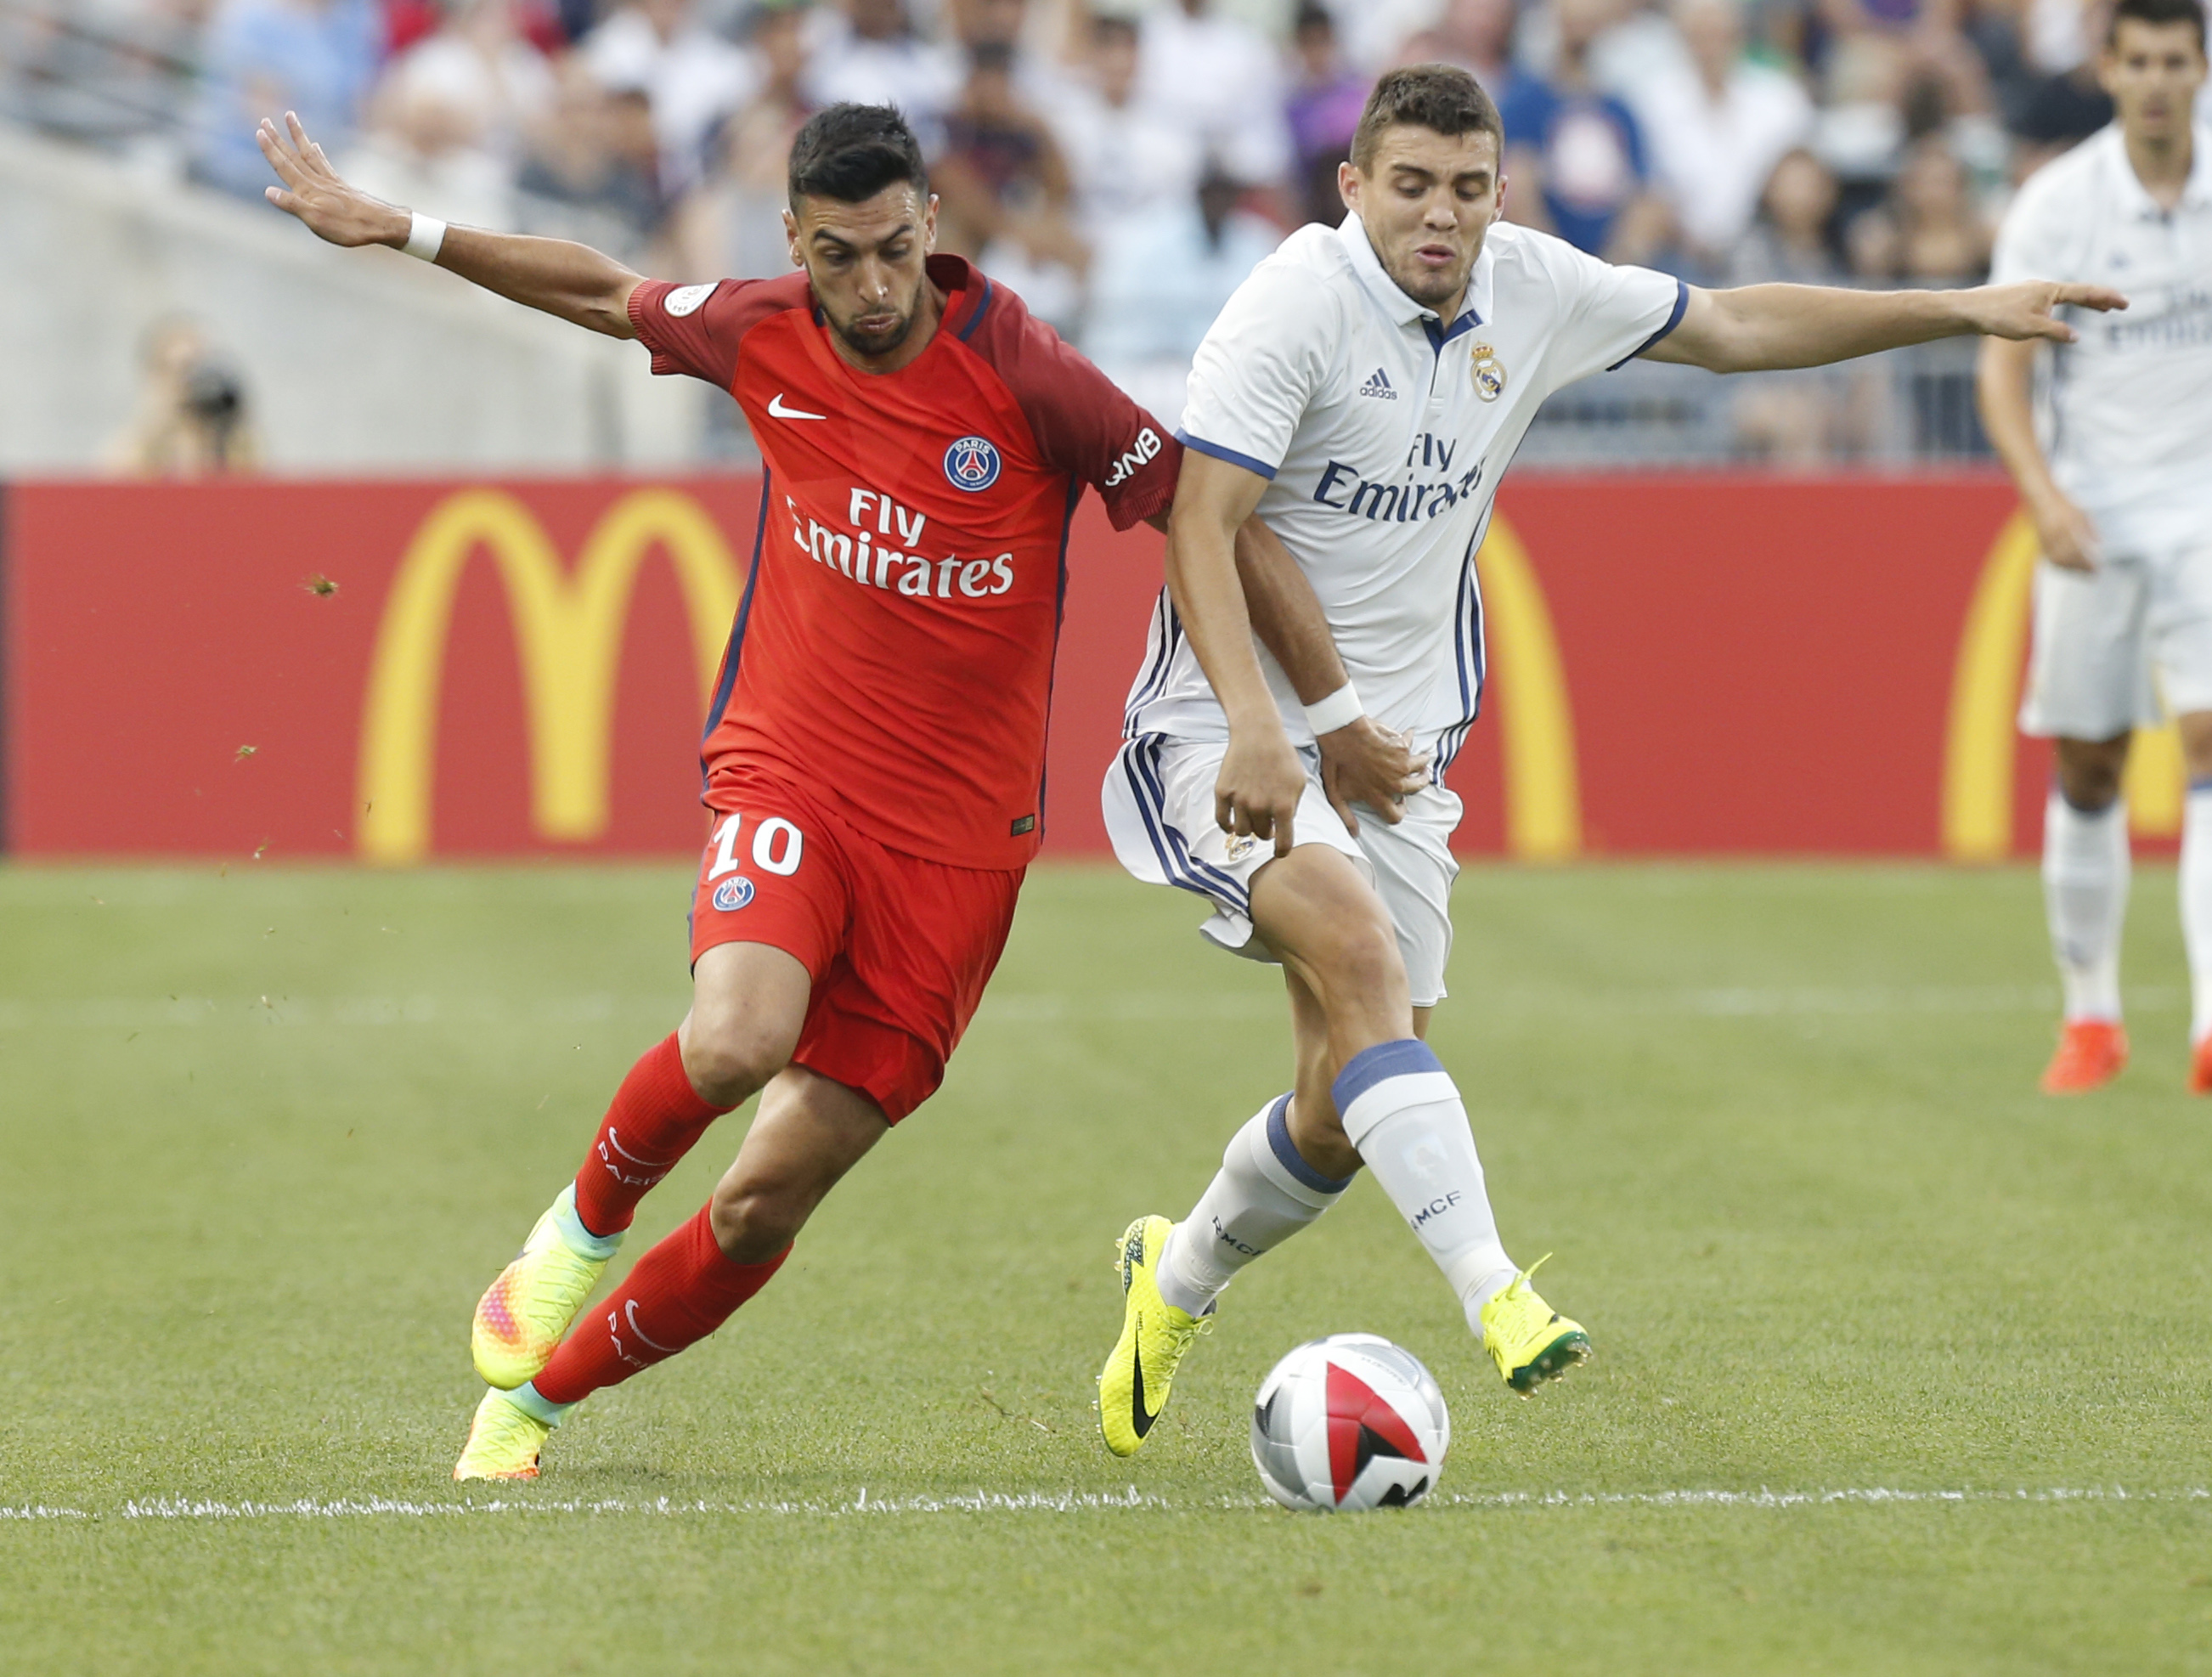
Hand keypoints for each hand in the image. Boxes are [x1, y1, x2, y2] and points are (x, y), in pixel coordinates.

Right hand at [257, 112, 408, 248]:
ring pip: (308, 153)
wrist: (379, 224)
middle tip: (265, 119)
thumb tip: (267, 191)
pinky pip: (324, 163)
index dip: (270, 149)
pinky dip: (317, 152)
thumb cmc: (347, 226)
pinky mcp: (340, 185)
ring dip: (297, 136)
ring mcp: (329, 181)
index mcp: (307, 189)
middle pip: (293, 155)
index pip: (284, 166)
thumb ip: (291, 205)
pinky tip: (315, 145)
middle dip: (278, 138)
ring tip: (291, 116)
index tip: (259, 131)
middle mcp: (317, 181)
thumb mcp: (315, 220)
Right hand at [1215, 726, 1306, 857]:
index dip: (1282, 851)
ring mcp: (1239, 801)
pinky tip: (1232, 822)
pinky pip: (1222, 821)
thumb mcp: (1299, 782)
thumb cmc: (1283, 757)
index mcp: (1283, 806)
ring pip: (1242, 831)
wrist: (1258, 734)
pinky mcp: (1223, 793)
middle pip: (1261, 835)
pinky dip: (1227, 826)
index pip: (1283, 844)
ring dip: (1248, 827)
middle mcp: (1260, 807)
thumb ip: (1293, 808)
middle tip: (1268, 822)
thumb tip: (1283, 827)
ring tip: (1252, 818)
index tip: (1280, 851)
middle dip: (1267, 831)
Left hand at [1317, 716, 1429, 834]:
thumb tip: (1354, 833)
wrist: (1342, 734)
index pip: (1396, 816)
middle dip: (1419, 782)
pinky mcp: (1402, 747)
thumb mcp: (1335, 793)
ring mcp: (1401, 765)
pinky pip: (1411, 744)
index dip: (1399, 811)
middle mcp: (1394, 784)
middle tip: (1418, 776)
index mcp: (1379, 797)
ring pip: (1421, 766)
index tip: (1400, 802)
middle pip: (1417, 788)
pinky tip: (1406, 736)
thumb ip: (1345, 815)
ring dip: (1421, 763)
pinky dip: (1409, 739)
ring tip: (1420, 759)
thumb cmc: (1337, 762)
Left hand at [1965, 280, 2126, 343]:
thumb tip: (2075, 337)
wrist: (1969, 310)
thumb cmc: (1998, 318)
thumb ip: (2055, 332)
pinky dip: (2063, 307)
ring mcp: (2031, 292)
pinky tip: (2058, 313)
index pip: (2085, 292)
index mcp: (2050, 290)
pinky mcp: (2020, 299)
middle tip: (2119, 305)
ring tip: (2099, 309)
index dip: (2105, 298)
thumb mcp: (2031, 328)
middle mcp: (2042, 287)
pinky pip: (2049, 302)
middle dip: (2099, 299)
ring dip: (2083, 303)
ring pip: (2063, 297)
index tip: (2124, 302)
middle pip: (2077, 292)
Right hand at [2029, 485, 2101, 572]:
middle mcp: (2055, 535)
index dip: (2088, 561)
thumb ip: (2089, 529)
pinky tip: (2069, 567)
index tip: (2098, 567)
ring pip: (2059, 560)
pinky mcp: (2041, 543)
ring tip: (2082, 572)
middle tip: (2093, 573)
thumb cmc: (2062, 503)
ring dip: (2071, 569)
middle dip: (2081, 568)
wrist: (2040, 498)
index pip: (2079, 549)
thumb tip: (2098, 544)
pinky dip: (2061, 565)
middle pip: (2069, 558)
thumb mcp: (2081, 513)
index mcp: (2067, 526)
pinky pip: (2051, 558)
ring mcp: (2046, 540)